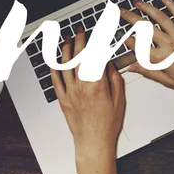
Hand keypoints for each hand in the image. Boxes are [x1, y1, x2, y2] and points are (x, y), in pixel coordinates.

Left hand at [51, 28, 125, 161]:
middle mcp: (82, 86)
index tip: (97, 33)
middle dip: (80, 40)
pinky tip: (56, 60)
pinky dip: (55, 67)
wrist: (93, 142)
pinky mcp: (63, 99)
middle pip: (79, 56)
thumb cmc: (107, 125)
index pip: (96, 56)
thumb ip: (114, 78)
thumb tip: (108, 64)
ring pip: (65, 65)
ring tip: (68, 39)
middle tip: (80, 31)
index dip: (96, 41)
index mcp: (97, 84)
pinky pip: (56, 80)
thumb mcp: (119, 99)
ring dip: (66, 49)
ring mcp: (70, 92)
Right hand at [121, 0, 173, 97]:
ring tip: (137, 2)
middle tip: (121, 11)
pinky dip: (171, 4)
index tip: (119, 33)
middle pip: (144, 27)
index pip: (137, 46)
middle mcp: (168, 44)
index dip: (126, 38)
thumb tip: (132, 68)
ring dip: (146, 8)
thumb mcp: (168, 82)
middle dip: (130, 17)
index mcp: (161, 59)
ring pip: (159, 17)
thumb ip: (149, 72)